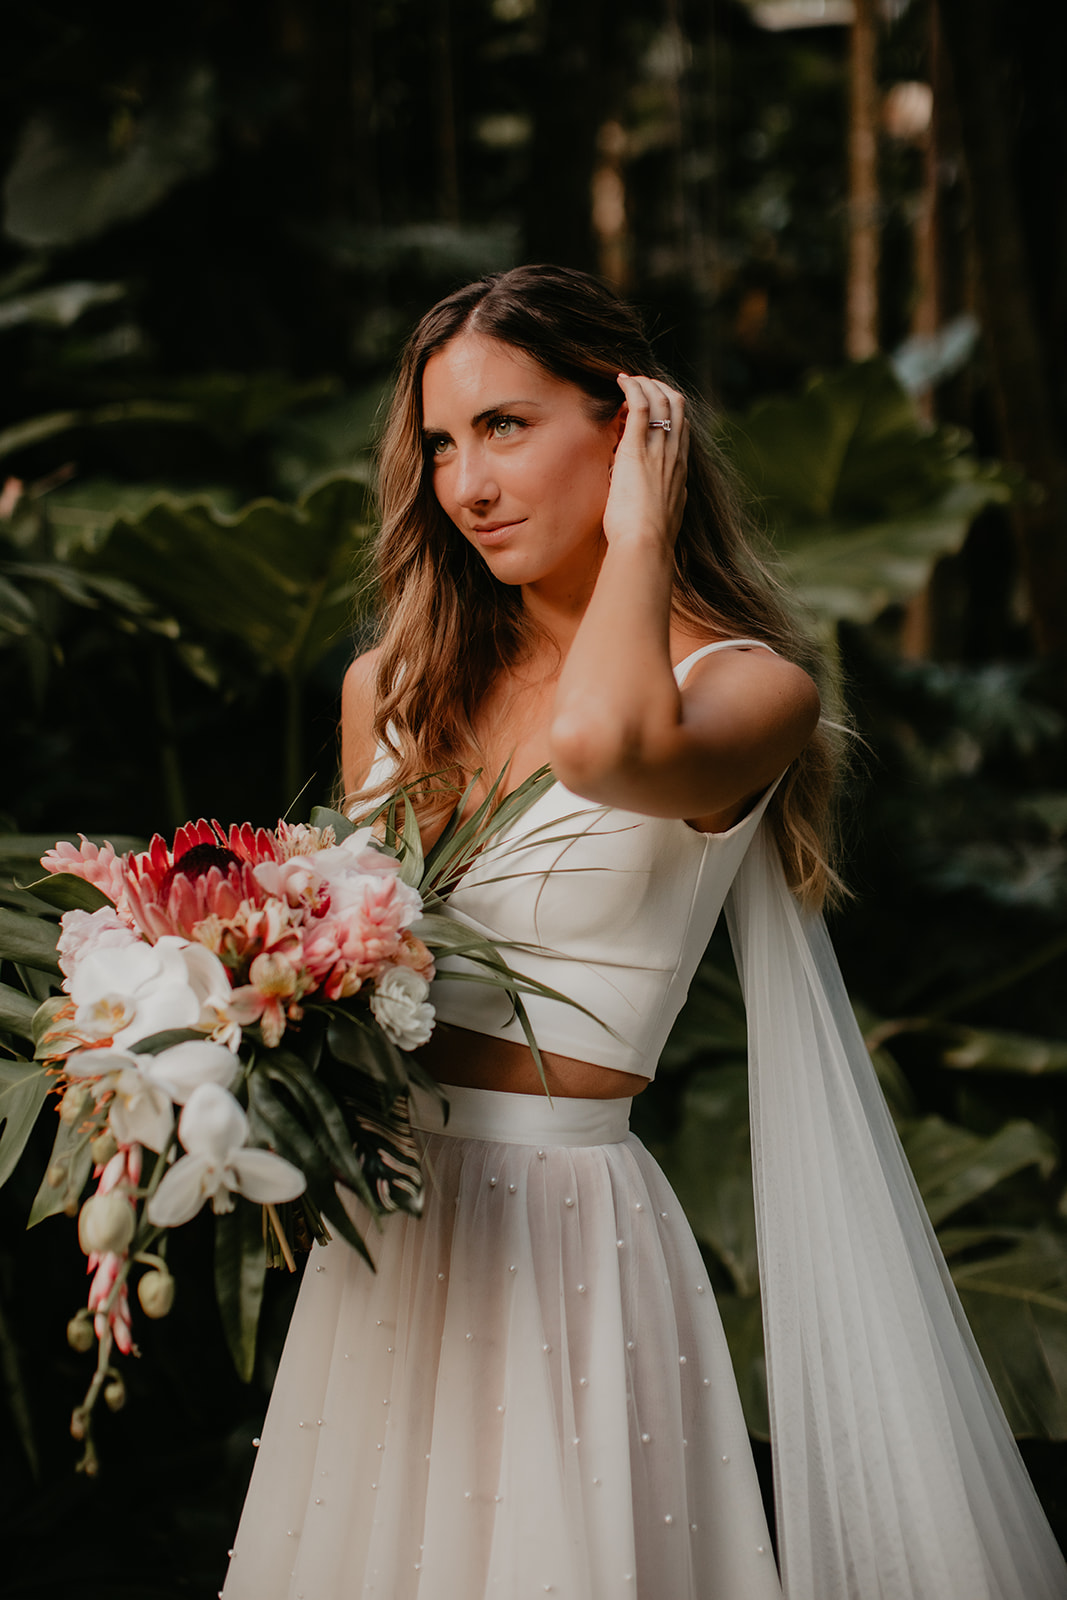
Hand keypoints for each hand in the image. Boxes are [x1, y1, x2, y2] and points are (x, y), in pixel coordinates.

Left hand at [602, 373, 688, 550]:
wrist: (646, 545)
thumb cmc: (650, 539)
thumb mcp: (665, 514)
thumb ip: (669, 499)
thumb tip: (669, 497)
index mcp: (680, 470)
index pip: (682, 427)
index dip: (668, 410)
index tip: (651, 405)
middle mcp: (674, 454)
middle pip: (678, 406)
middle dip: (660, 389)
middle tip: (641, 384)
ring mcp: (658, 450)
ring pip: (662, 400)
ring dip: (645, 384)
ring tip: (628, 379)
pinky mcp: (637, 450)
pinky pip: (640, 406)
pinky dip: (632, 388)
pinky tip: (620, 381)